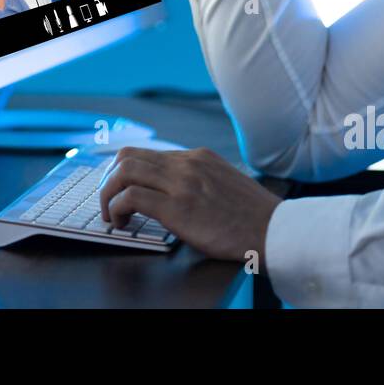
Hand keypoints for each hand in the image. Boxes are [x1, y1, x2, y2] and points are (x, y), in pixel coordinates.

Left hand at [97, 146, 282, 262]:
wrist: (275, 231)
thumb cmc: (252, 217)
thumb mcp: (225, 182)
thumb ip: (199, 178)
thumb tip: (172, 189)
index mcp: (198, 156)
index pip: (148, 153)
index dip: (126, 172)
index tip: (120, 189)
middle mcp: (187, 163)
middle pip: (128, 155)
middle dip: (110, 179)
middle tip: (110, 202)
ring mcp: (182, 183)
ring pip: (124, 171)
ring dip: (108, 193)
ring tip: (113, 215)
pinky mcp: (178, 207)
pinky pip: (131, 197)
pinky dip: (117, 208)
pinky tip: (123, 223)